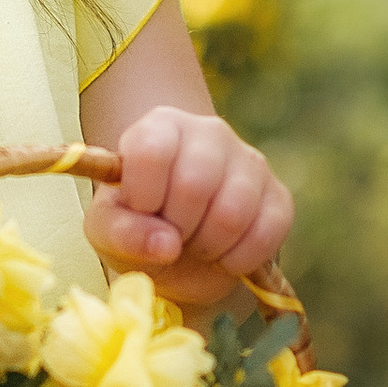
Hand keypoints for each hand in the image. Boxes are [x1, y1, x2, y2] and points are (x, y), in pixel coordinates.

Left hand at [84, 105, 291, 309]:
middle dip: (177, 227)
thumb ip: (122, 232)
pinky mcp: (279, 196)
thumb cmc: (138, 227)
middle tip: (171, 235)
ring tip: (196, 245)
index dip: (144, 196)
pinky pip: (267, 233)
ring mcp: (249, 161)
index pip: (151, 152)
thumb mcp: (108, 231)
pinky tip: (224, 255)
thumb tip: (166, 243)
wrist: (181, 250)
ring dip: (208, 247)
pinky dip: (239, 259)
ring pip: (233, 213)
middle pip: (194, 184)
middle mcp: (209, 132)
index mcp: (160, 127)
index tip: (142, 213)